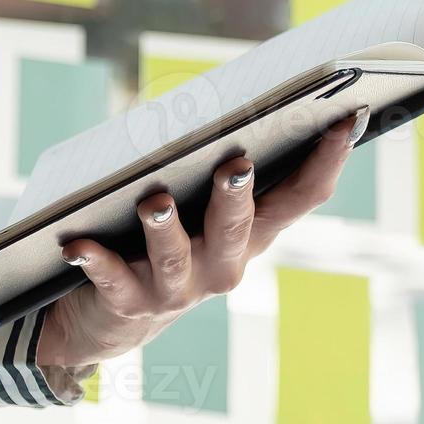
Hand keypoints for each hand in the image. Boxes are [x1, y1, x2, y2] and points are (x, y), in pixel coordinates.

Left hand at [35, 109, 367, 371]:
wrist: (111, 319)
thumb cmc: (162, 240)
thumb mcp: (198, 206)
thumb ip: (212, 165)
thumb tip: (224, 104)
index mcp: (250, 234)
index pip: (301, 198)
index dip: (327, 161)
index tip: (345, 119)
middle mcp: (223, 265)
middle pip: (238, 229)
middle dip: (237, 197)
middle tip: (236, 163)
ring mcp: (178, 289)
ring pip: (176, 256)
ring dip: (165, 226)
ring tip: (153, 200)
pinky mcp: (130, 304)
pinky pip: (114, 281)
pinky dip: (96, 260)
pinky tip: (77, 243)